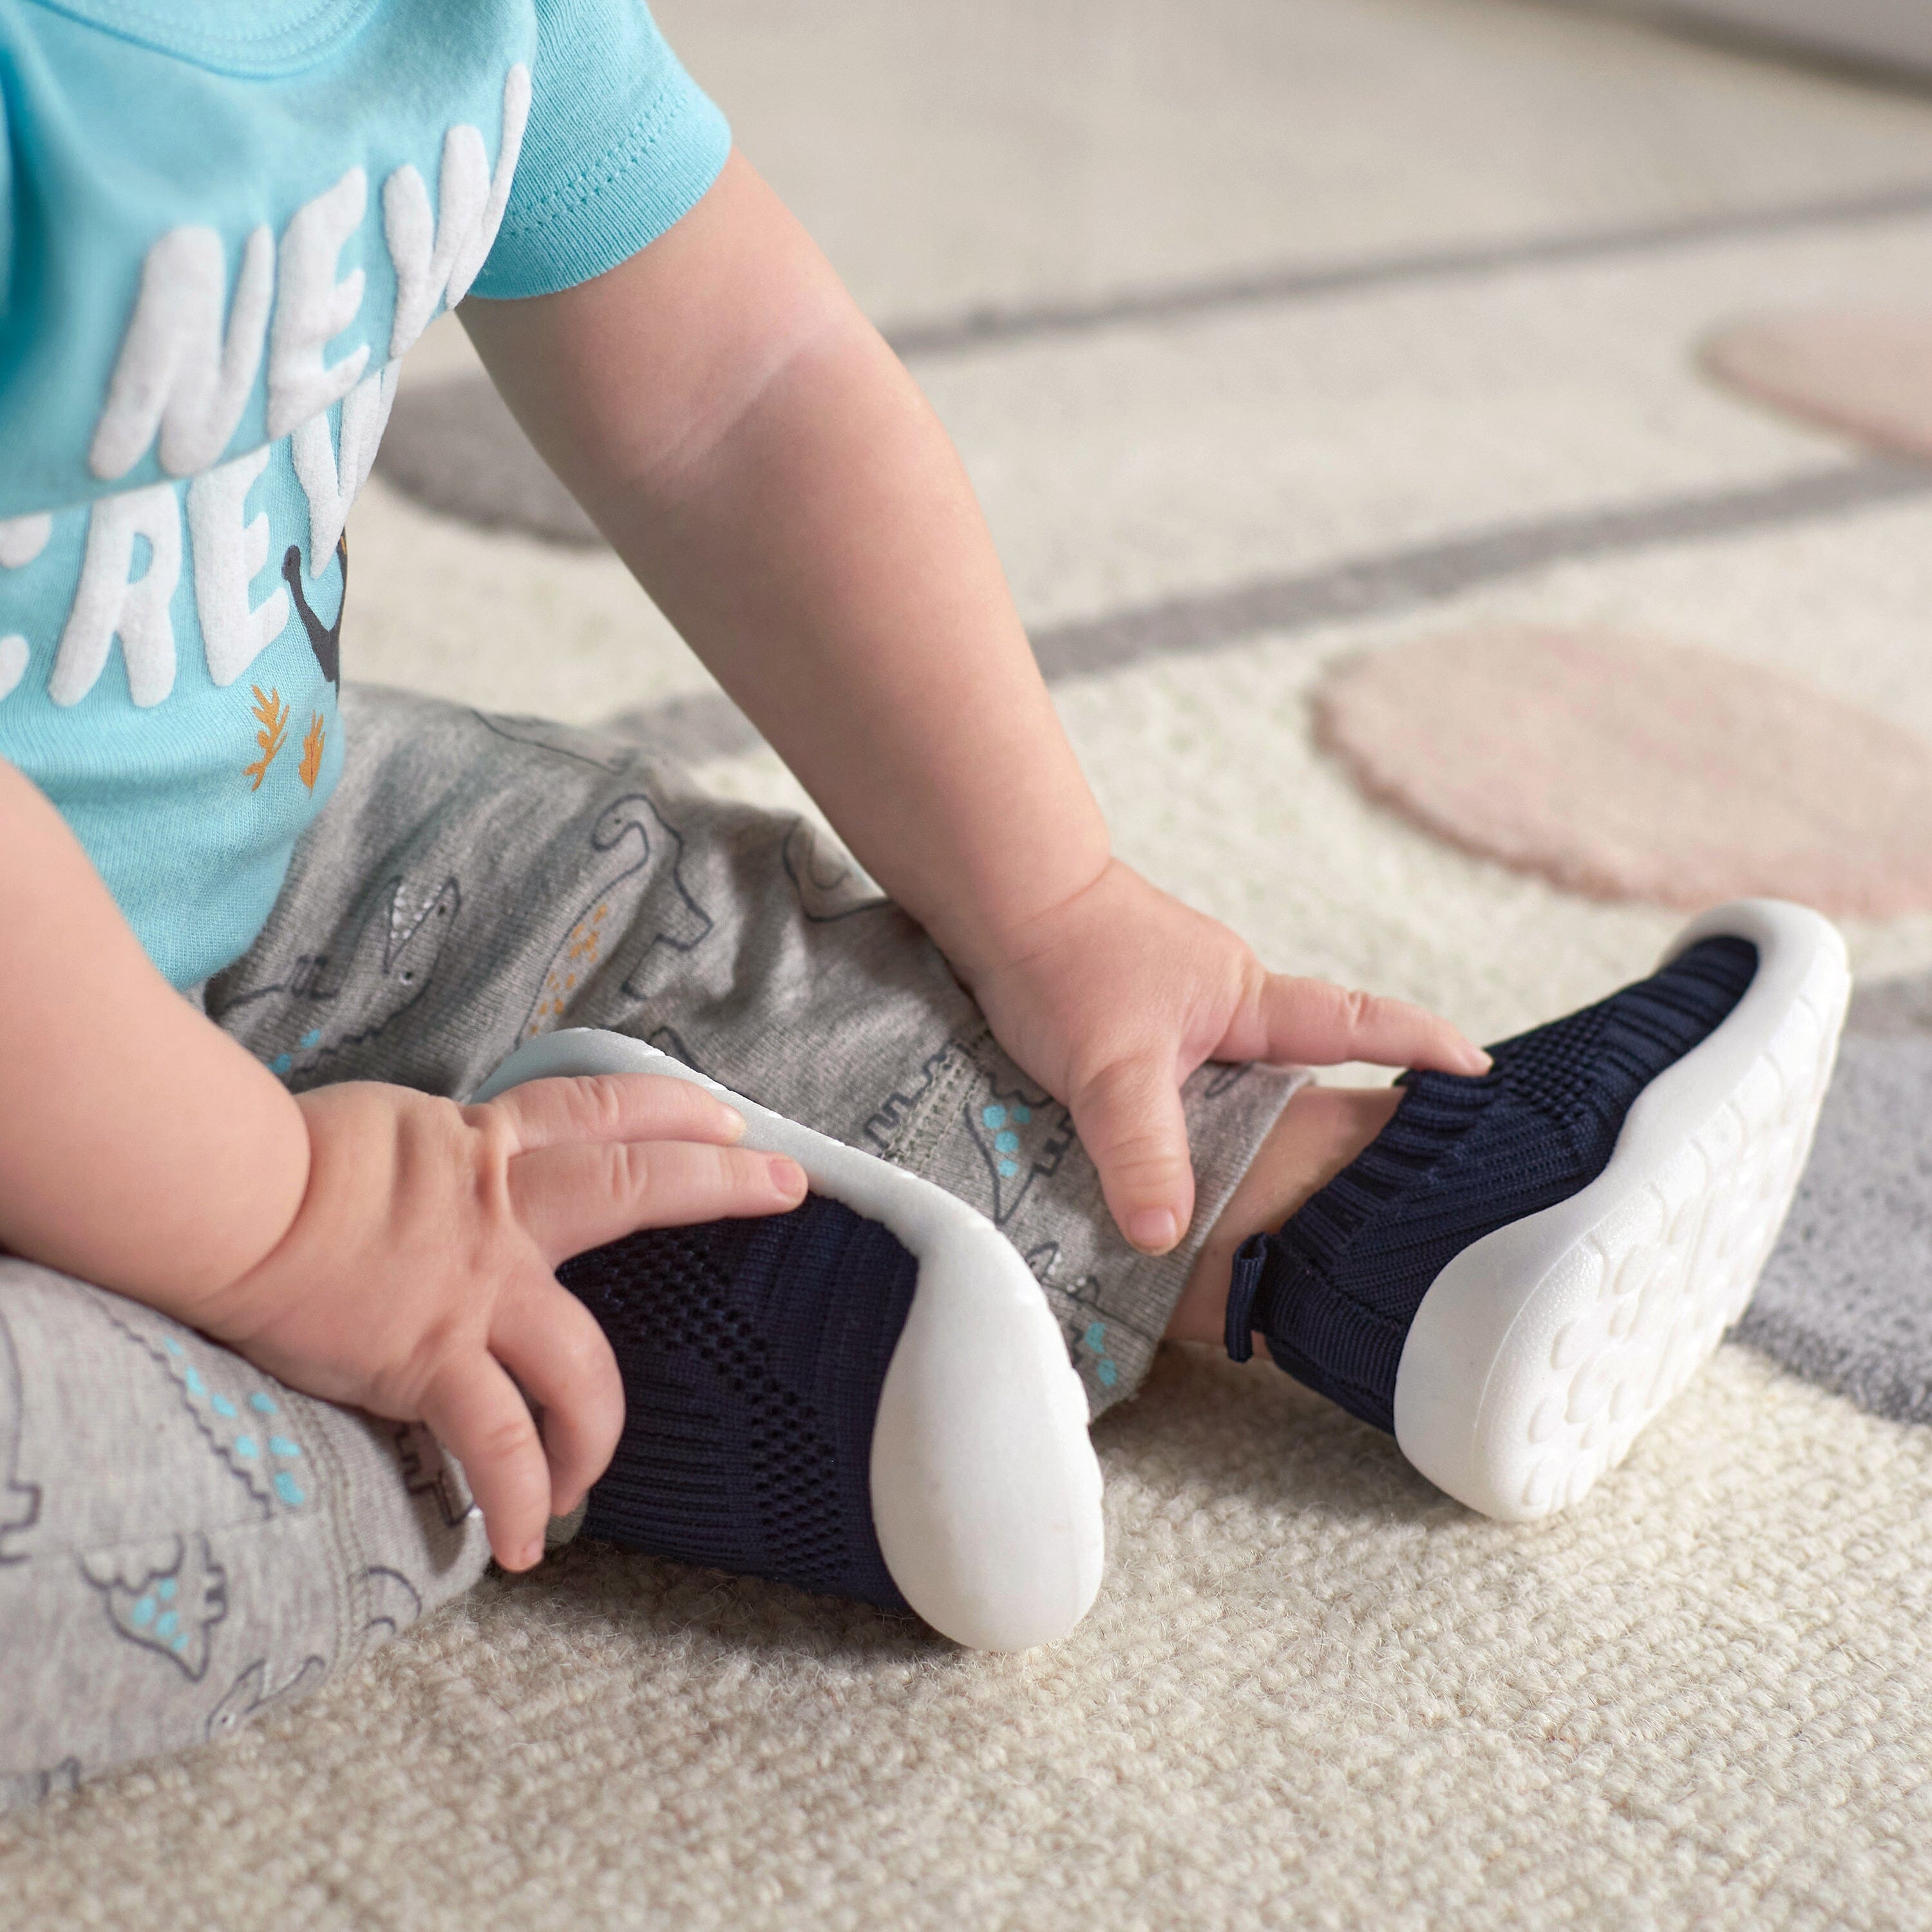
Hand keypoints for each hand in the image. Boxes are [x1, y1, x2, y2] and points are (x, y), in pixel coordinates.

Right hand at [189, 1074, 806, 1570]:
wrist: (223, 1199)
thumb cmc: (277, 1159)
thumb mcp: (381, 1129)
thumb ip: (431, 1158)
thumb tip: (431, 1168)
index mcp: (484, 1146)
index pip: (598, 1109)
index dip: (670, 1110)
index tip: (729, 1120)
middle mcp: (499, 1211)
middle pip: (633, 1186)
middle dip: (719, 1186)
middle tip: (784, 1189)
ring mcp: (475, 1289)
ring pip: (583, 1360)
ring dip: (600, 1429)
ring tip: (593, 1478)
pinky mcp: (432, 1359)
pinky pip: (494, 1444)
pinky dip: (519, 1497)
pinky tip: (526, 1546)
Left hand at [958, 859, 1489, 1255]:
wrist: (996, 896)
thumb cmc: (1064, 956)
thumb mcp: (1109, 1064)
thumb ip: (1141, 1147)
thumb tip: (1168, 1234)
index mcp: (1250, 1003)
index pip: (1359, 1025)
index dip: (1423, 1049)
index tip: (1483, 1074)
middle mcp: (1230, 1005)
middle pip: (1314, 1058)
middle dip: (1354, 1104)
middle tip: (1398, 1166)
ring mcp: (1186, 1012)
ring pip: (1249, 1075)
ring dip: (1268, 1119)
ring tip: (1292, 1190)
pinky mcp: (1141, 1022)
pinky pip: (1195, 1078)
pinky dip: (1207, 1116)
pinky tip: (1191, 1164)